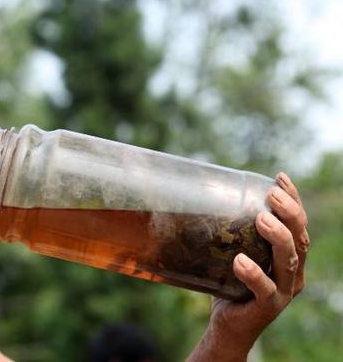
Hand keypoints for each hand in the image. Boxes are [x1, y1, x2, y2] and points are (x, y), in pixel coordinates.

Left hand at [188, 173, 309, 361]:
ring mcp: (283, 291)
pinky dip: (254, 274)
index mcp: (288, 256)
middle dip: (289, 213)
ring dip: (277, 237)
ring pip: (288, 261)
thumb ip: (232, 231)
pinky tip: (240, 261)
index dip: (294, 200)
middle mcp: (292, 272)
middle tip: (272, 194)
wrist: (227, 325)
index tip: (280, 178)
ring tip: (261, 219)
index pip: (298, 224)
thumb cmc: (229, 283)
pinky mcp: (267, 307)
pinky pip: (264, 289)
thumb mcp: (234, 252)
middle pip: (300, 238)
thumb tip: (204, 194)